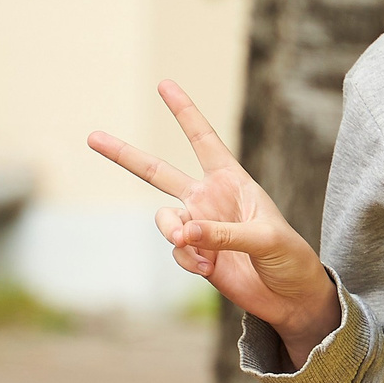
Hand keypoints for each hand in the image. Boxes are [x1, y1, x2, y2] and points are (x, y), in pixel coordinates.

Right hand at [89, 81, 341, 367]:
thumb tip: (184, 233)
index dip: (185, 112)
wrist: (290, 298)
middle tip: (92, 136)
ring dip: (174, 233)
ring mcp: (200, 227)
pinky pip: (176, 250)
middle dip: (126, 155)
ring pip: (165, 220)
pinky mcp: (195, 254)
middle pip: (159, 172)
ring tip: (198, 251)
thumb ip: (225, 234)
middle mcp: (210, 199)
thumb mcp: (266, 239)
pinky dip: (188, 259)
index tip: (165, 84)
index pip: (204, 140)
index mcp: (233, 181)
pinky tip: (209, 269)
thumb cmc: (290, 258)